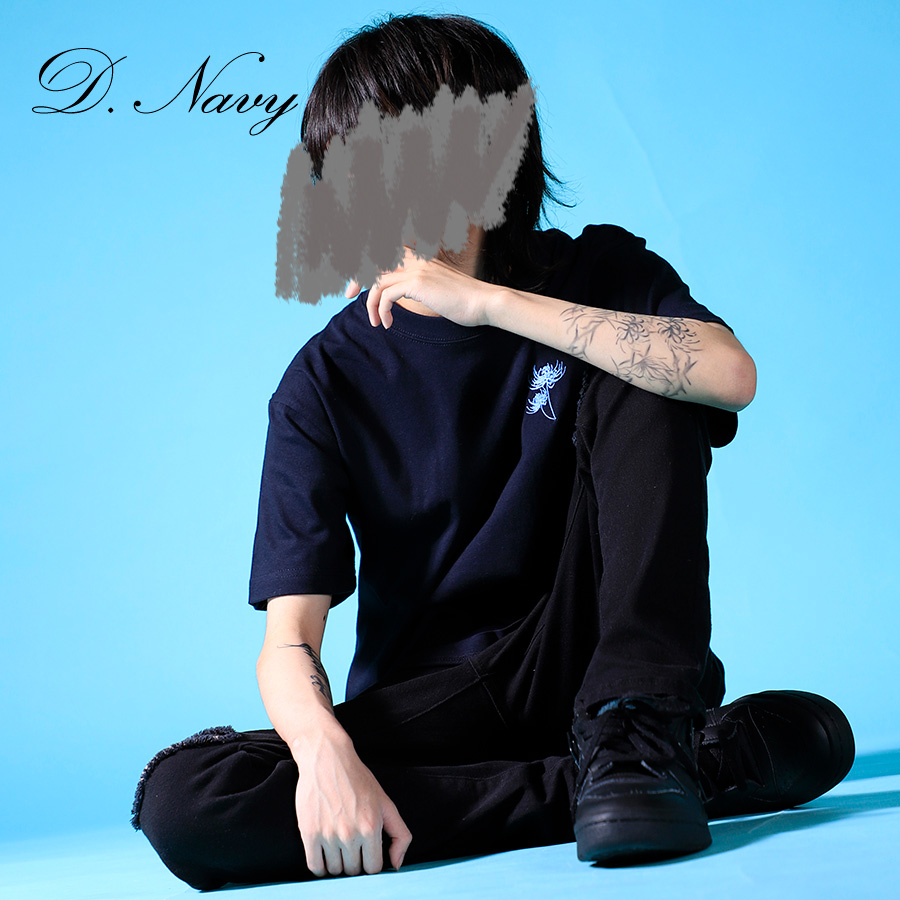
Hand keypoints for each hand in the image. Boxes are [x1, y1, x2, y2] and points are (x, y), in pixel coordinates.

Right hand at [293, 729, 411, 876]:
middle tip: (351, 843)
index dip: (371, 860)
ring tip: (338, 844)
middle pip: (353, 871)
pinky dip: (320, 865)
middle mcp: (350, 833)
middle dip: (354, 860)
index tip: (366, 850)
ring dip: (337, 862)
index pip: (374, 868)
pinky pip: (315, 866)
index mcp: (371, 827)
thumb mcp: (386, 802)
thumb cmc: (357, 778)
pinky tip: (324, 853)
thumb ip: (400, 834)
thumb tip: (396, 865)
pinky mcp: (309, 833)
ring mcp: (328, 834)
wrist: (327, 758)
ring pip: (335, 870)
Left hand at [344, 246, 499, 328]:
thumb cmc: (466, 302)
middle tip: (346, 294)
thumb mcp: (438, 290)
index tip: (357, 282)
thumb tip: (397, 296)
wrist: (484, 303)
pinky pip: (385, 294)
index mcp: (420, 258)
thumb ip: (418, 287)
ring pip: (376, 281)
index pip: (385, 251)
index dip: (366, 263)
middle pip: (373, 260)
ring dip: (370, 303)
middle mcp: (416, 259)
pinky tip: (387, 323)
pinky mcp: (417, 283)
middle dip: (355, 276)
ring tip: (375, 322)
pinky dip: (380, 310)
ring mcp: (417, 269)